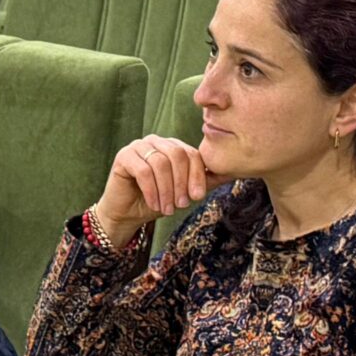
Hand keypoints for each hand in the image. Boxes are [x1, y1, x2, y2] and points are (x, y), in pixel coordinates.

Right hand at [89, 135, 211, 247]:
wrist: (127, 214)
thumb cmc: (157, 202)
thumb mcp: (184, 193)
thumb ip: (205, 181)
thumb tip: (232, 172)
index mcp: (173, 146)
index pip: (192, 154)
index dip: (197, 175)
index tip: (197, 198)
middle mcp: (156, 142)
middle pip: (177, 154)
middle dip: (182, 183)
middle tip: (182, 205)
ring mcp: (138, 146)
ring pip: (160, 163)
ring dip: (166, 190)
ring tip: (167, 209)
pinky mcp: (123, 156)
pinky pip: (143, 170)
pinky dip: (151, 190)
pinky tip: (154, 204)